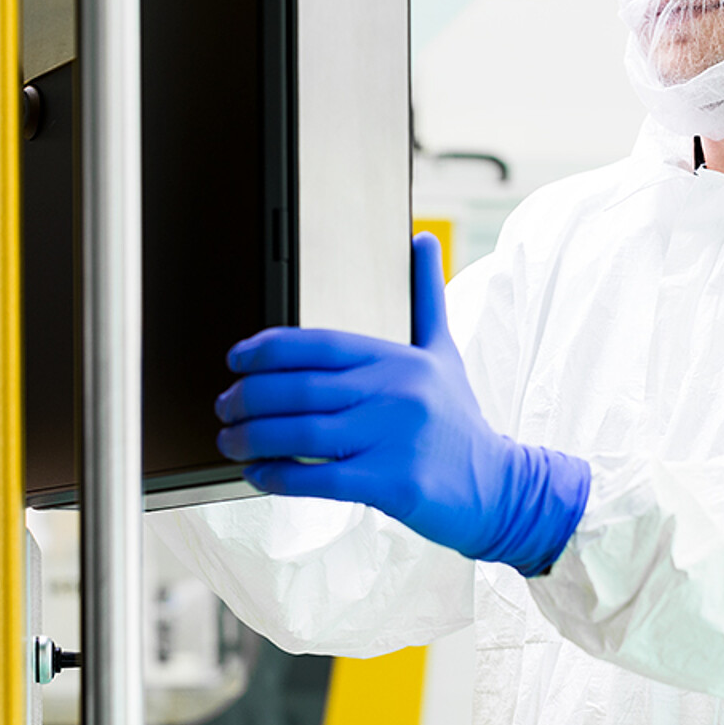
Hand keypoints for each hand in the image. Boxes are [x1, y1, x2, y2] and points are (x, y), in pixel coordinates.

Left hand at [214, 233, 590, 575]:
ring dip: (251, 437)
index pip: (318, 343)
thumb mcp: (444, 353)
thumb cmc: (459, 422)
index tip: (235, 358)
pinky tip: (258, 474)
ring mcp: (394, 439)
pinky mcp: (392, 483)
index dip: (267, 349)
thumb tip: (424, 238)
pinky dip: (278, 476)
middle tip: (223, 406)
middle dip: (248, 397)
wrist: (500, 486)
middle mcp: (396, 392)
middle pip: (299, 388)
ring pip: (301, 432)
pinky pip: (318, 478)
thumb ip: (427, 297)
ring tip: (229, 441)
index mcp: (399, 358)